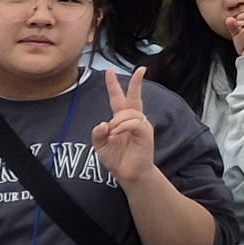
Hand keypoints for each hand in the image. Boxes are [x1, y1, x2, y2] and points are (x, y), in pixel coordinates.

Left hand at [89, 70, 159, 188]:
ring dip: (117, 121)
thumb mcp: (100, 145)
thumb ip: (97, 133)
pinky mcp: (146, 133)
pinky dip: (123, 126)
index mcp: (121, 120)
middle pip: (134, 97)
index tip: (110, 71)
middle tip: (141, 70)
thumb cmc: (117, 159)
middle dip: (136, 82)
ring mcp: (141, 125)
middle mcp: (133, 119)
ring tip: (112, 133)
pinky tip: (117, 133)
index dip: (113, 85)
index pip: (118, 98)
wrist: (128, 174)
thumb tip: (103, 123)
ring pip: (129, 112)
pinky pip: (134, 122)